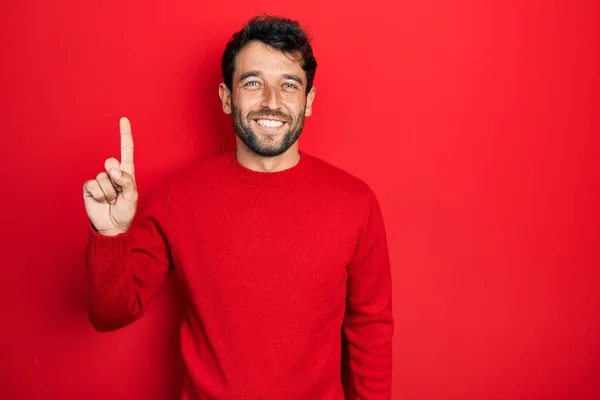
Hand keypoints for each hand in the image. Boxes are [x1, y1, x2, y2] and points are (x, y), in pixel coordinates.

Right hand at [83, 117, 138, 235]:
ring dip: (108, 192)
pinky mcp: (89, 187)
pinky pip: (92, 185)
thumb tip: (113, 169)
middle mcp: (113, 173)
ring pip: (103, 177)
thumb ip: (126, 181)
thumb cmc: (125, 211)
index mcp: (126, 173)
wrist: (112, 226)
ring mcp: (100, 179)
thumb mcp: (132, 196)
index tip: (124, 119)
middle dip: (116, 179)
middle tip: (118, 193)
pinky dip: (98, 195)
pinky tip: (101, 201)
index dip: (125, 135)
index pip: (126, 150)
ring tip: (111, 200)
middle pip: (111, 162)